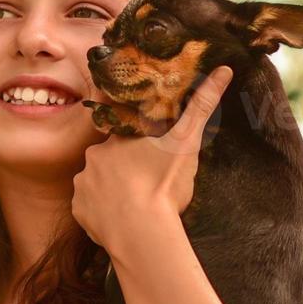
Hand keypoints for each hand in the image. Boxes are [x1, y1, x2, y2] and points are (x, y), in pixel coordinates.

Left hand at [71, 66, 233, 255]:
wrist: (142, 234)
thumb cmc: (164, 186)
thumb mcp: (187, 143)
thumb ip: (202, 107)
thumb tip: (224, 70)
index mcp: (116, 140)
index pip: (125, 138)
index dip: (138, 149)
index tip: (151, 161)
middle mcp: (93, 158)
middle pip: (109, 160)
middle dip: (124, 170)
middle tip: (146, 185)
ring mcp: (83, 185)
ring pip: (96, 183)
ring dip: (111, 190)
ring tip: (134, 205)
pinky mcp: (79, 211)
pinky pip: (88, 208)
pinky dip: (100, 212)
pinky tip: (119, 218)